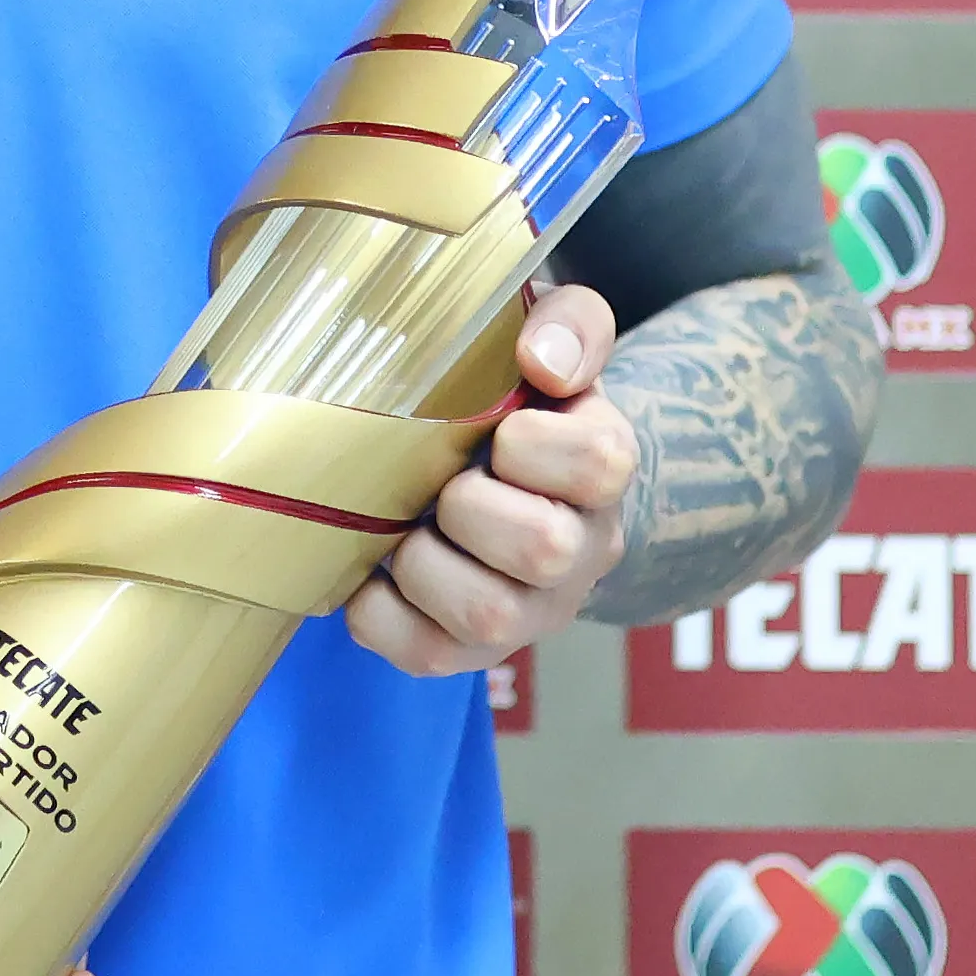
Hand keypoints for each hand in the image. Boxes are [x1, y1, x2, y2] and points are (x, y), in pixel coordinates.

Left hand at [349, 284, 636, 677]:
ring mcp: (528, 613)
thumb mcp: (553, 339)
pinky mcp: (468, 653)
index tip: (500, 426)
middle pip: (543, 549)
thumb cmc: (518, 399)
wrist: (500, 475)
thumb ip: (568, 323)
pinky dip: (378, 610)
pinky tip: (373, 569)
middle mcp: (580, 553)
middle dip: (469, 506)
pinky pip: (423, 653)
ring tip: (406, 528)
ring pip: (487, 616)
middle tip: (441, 481)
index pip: (599, 462)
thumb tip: (541, 358)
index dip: (534, 442)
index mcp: (602, 468)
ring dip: (423, 563)